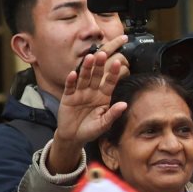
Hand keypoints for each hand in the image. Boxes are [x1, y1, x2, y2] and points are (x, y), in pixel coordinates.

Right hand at [46, 37, 128, 172]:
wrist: (73, 137)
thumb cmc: (90, 130)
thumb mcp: (103, 124)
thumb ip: (112, 114)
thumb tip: (124, 105)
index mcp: (103, 96)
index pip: (109, 82)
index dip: (113, 73)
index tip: (118, 63)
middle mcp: (92, 92)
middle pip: (96, 76)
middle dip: (99, 65)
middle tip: (103, 54)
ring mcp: (80, 93)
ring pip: (84, 78)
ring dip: (86, 68)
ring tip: (89, 58)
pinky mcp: (68, 97)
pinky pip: (70, 87)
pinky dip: (71, 81)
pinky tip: (73, 73)